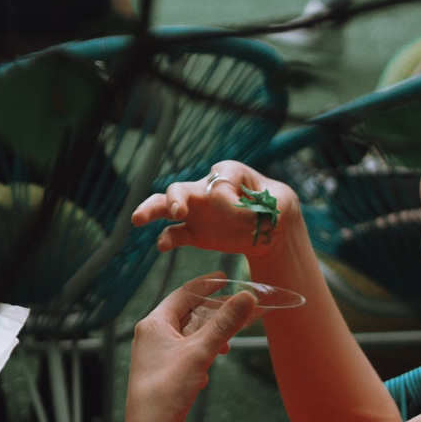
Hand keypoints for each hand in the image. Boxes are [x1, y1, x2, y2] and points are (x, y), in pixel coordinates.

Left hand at [123, 276, 260, 421]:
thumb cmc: (167, 388)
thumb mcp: (201, 351)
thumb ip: (225, 323)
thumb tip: (247, 297)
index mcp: (153, 323)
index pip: (182, 294)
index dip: (205, 285)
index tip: (225, 278)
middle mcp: (151, 336)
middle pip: (188, 315)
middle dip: (214, 314)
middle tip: (239, 309)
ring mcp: (157, 356)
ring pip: (189, 337)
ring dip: (210, 337)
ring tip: (228, 343)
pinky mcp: (164, 375)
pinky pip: (187, 356)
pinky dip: (201, 357)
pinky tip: (207, 372)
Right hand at [133, 161, 298, 254]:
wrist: (275, 230)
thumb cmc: (278, 208)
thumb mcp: (282, 203)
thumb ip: (262, 205)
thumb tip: (235, 213)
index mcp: (229, 174)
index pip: (220, 182)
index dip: (231, 200)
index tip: (250, 216)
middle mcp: (206, 189)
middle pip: (181, 187)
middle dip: (176, 197)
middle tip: (177, 210)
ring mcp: (197, 211)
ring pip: (166, 206)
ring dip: (151, 210)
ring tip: (138, 219)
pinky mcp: (195, 233)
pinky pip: (174, 234)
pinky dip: (166, 239)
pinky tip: (162, 247)